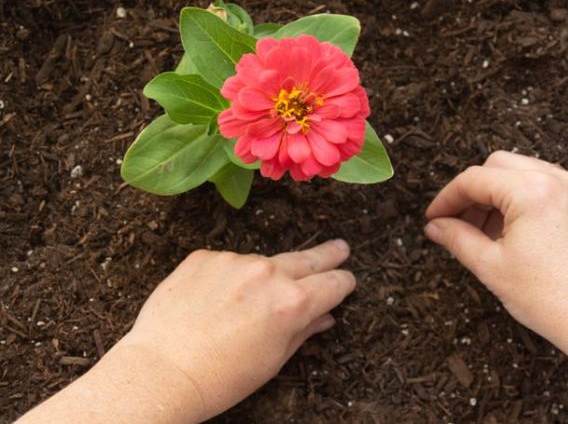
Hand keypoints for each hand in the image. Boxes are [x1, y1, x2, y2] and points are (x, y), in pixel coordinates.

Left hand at [109, 240, 354, 421]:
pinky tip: (215, 303)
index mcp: (293, 303)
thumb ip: (303, 331)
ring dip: (265, 276)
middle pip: (308, 258)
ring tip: (247, 306)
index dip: (343, 283)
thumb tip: (325, 316)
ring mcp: (234, 261)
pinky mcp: (204, 256)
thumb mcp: (273, 361)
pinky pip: (228, 263)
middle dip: (327, 255)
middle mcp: (268, 273)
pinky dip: (229, 277)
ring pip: (263, 263)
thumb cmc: (221, 378)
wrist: (162, 372)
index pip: (333, 283)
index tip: (346, 280)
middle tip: (340, 248)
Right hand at [424, 151, 567, 350]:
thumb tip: (435, 227)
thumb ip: (457, 239)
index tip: (434, 217)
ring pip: (522, 173)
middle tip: (458, 223)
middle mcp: (558, 181)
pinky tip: (513, 232)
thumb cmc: (552, 299)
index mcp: (533, 192)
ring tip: (485, 232)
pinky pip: (546, 186)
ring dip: (497, 195)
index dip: (447, 198)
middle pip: (498, 167)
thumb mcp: (491, 267)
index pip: (474, 180)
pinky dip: (523, 200)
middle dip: (473, 192)